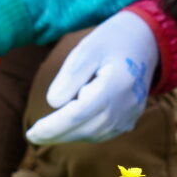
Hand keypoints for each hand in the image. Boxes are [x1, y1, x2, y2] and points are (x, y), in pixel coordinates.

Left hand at [26, 10, 157, 144]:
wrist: (144, 43)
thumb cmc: (111, 41)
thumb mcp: (86, 49)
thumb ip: (70, 76)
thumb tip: (53, 103)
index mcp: (116, 84)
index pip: (79, 114)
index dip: (53, 127)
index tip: (31, 133)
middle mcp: (126, 106)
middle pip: (85, 129)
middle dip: (57, 134)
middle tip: (33, 135)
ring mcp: (130, 115)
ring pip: (93, 135)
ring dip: (69, 135)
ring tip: (50, 127)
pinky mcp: (130, 120)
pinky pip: (102, 133)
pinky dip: (83, 132)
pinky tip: (69, 125)